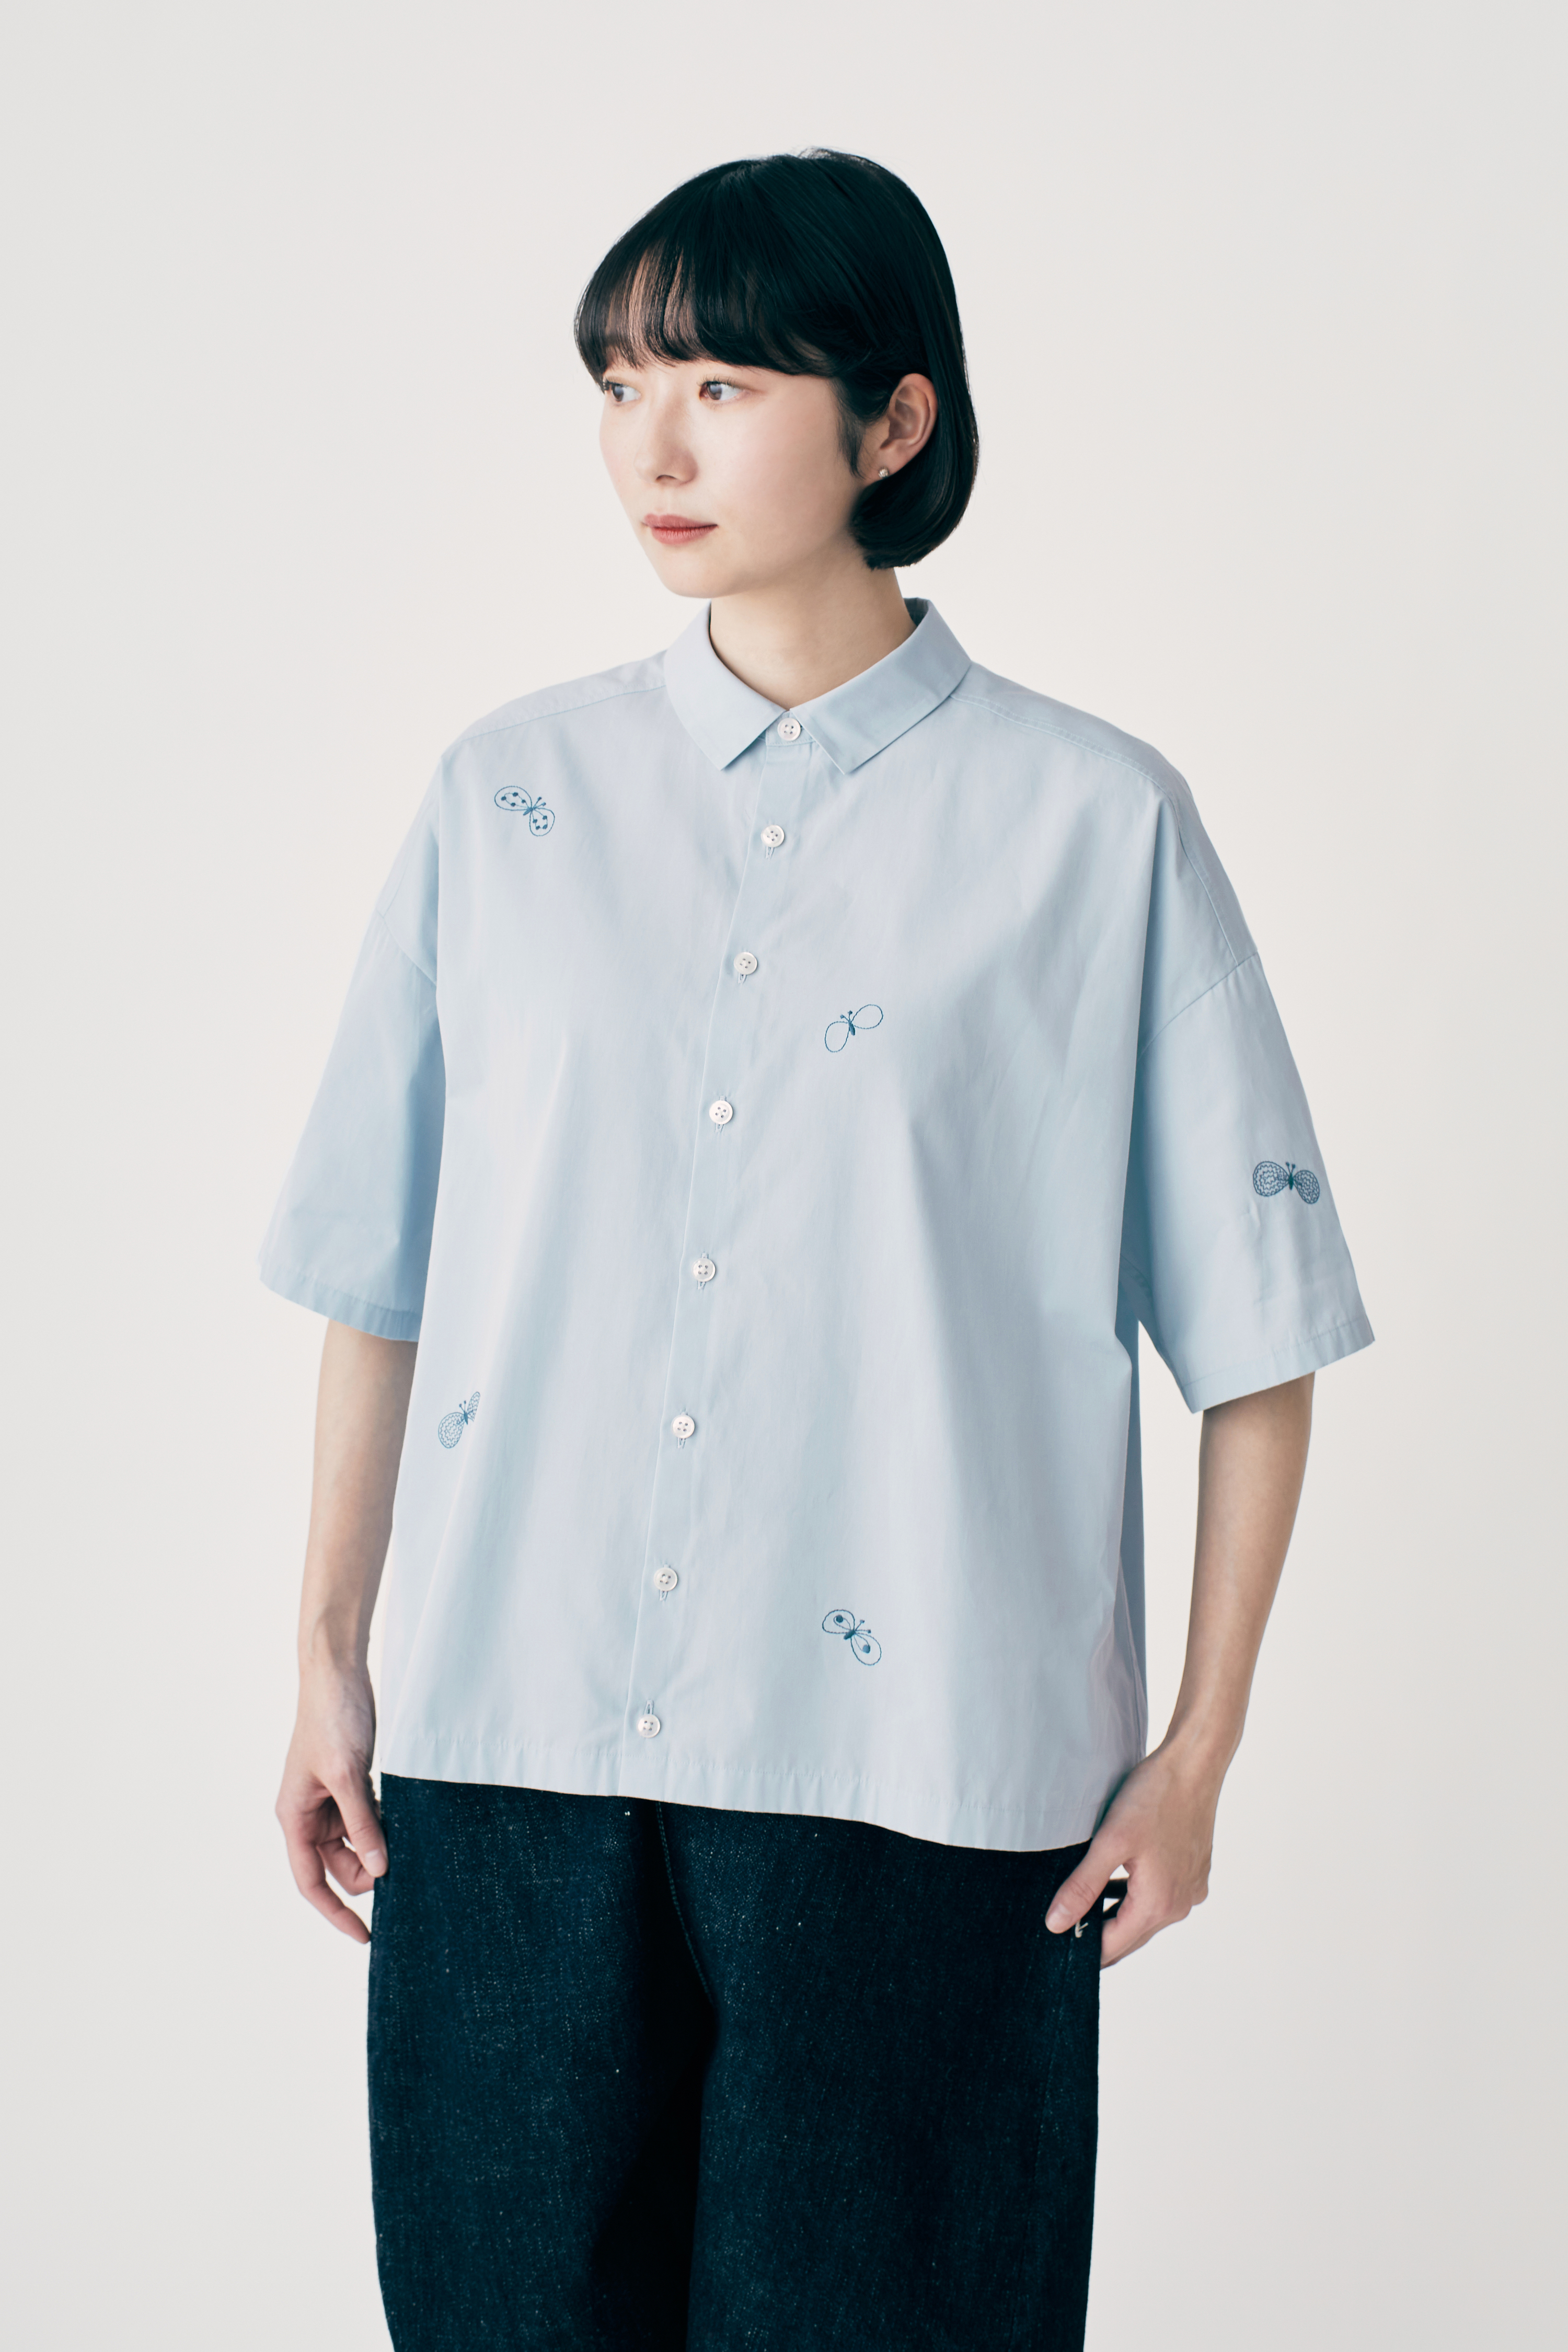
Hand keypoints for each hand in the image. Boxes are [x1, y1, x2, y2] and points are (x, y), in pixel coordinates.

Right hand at [276, 1668, 386, 1944]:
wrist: (338, 1673)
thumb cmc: (332, 1718)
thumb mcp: (347, 1775)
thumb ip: (362, 1824)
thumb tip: (379, 1869)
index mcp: (295, 1816)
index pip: (311, 1881)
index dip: (335, 1912)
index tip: (365, 1936)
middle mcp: (309, 1813)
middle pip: (339, 1866)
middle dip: (369, 1871)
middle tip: (406, 1868)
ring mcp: (330, 1799)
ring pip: (357, 1844)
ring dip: (380, 1847)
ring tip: (408, 1840)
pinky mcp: (351, 1783)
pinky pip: (367, 1819)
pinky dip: (384, 1825)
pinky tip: (404, 1819)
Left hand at [1045, 1738, 1222, 1966]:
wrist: (1195, 1764)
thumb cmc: (1155, 1796)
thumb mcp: (1110, 1841)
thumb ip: (1083, 1886)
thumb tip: (1056, 1924)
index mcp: (1159, 1904)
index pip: (1113, 1945)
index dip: (1083, 1946)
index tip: (1056, 1938)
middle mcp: (1180, 1905)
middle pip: (1131, 1935)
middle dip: (1099, 1933)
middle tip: (1066, 1924)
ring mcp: (1191, 1889)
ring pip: (1146, 1915)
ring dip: (1117, 1913)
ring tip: (1085, 1902)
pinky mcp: (1194, 1872)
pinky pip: (1161, 1896)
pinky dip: (1137, 1895)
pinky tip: (1117, 1879)